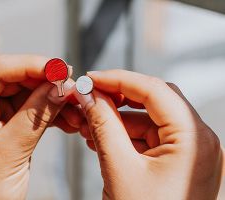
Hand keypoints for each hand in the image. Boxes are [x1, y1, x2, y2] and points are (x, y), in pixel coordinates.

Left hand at [0, 55, 81, 199]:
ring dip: (53, 99)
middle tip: (74, 90)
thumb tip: (61, 86)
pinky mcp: (5, 122)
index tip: (62, 70)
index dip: (33, 65)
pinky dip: (51, 112)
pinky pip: (31, 107)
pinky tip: (67, 119)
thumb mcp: (10, 151)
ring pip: (28, 92)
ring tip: (75, 110)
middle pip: (16, 77)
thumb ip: (37, 115)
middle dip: (48, 83)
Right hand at [76, 69, 221, 199]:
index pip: (154, 90)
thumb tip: (88, 96)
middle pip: (153, 101)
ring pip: (147, 119)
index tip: (91, 78)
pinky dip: (123, 135)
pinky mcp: (175, 161)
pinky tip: (100, 138)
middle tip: (89, 97)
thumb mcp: (118, 169)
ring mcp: (188, 151)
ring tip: (88, 123)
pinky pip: (147, 137)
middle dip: (117, 99)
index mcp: (194, 139)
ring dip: (116, 119)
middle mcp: (197, 140)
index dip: (118, 79)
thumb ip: (102, 125)